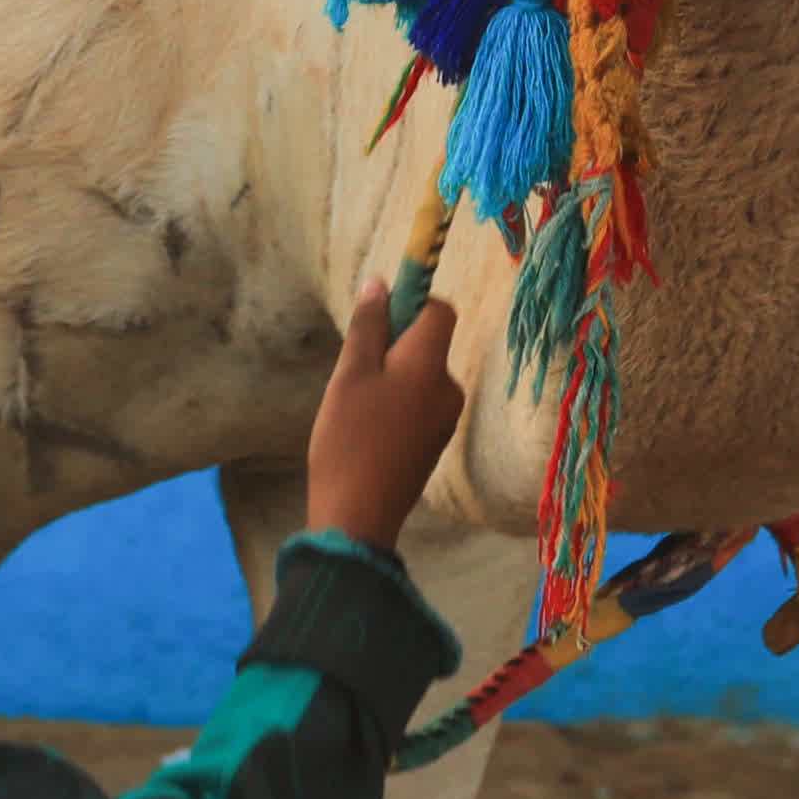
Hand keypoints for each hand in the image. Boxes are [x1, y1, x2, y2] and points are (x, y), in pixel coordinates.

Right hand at [304, 286, 466, 552]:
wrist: (358, 515)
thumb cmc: (349, 439)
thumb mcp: (350, 374)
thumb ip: (368, 326)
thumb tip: (380, 283)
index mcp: (431, 365)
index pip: (440, 310)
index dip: (411, 302)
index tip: (376, 319)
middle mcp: (449, 388)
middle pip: (427, 343)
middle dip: (392, 345)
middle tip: (352, 371)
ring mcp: (444, 419)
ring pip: (419, 375)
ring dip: (390, 376)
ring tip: (355, 405)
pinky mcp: (434, 443)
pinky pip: (418, 403)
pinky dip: (395, 403)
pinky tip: (365, 428)